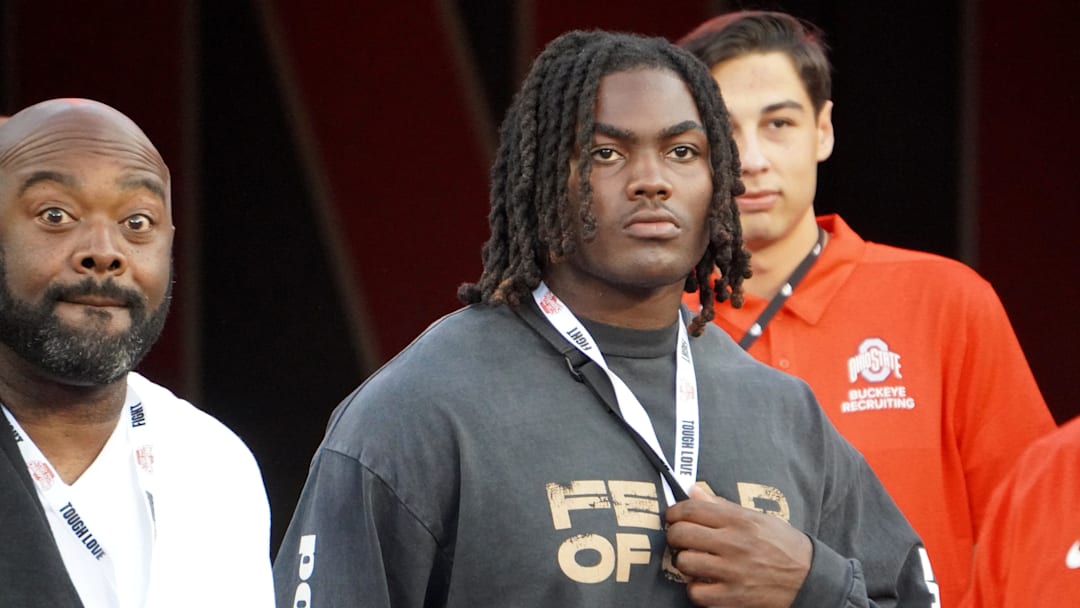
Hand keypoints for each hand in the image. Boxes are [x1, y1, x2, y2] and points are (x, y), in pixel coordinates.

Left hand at [665, 485, 811, 606]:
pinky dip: (694, 589)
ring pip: (685, 562)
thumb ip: (723, 505)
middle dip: (674, 535)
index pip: (692, 509)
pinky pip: (696, 592)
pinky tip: (703, 582)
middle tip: (679, 539)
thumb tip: (693, 489)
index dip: (674, 512)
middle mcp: (735, 543)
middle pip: (682, 534)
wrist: (811, 579)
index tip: (673, 516)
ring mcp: (734, 571)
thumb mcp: (758, 518)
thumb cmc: (784, 545)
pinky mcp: (735, 597)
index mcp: (740, 520)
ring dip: (684, 562)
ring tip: (692, 560)